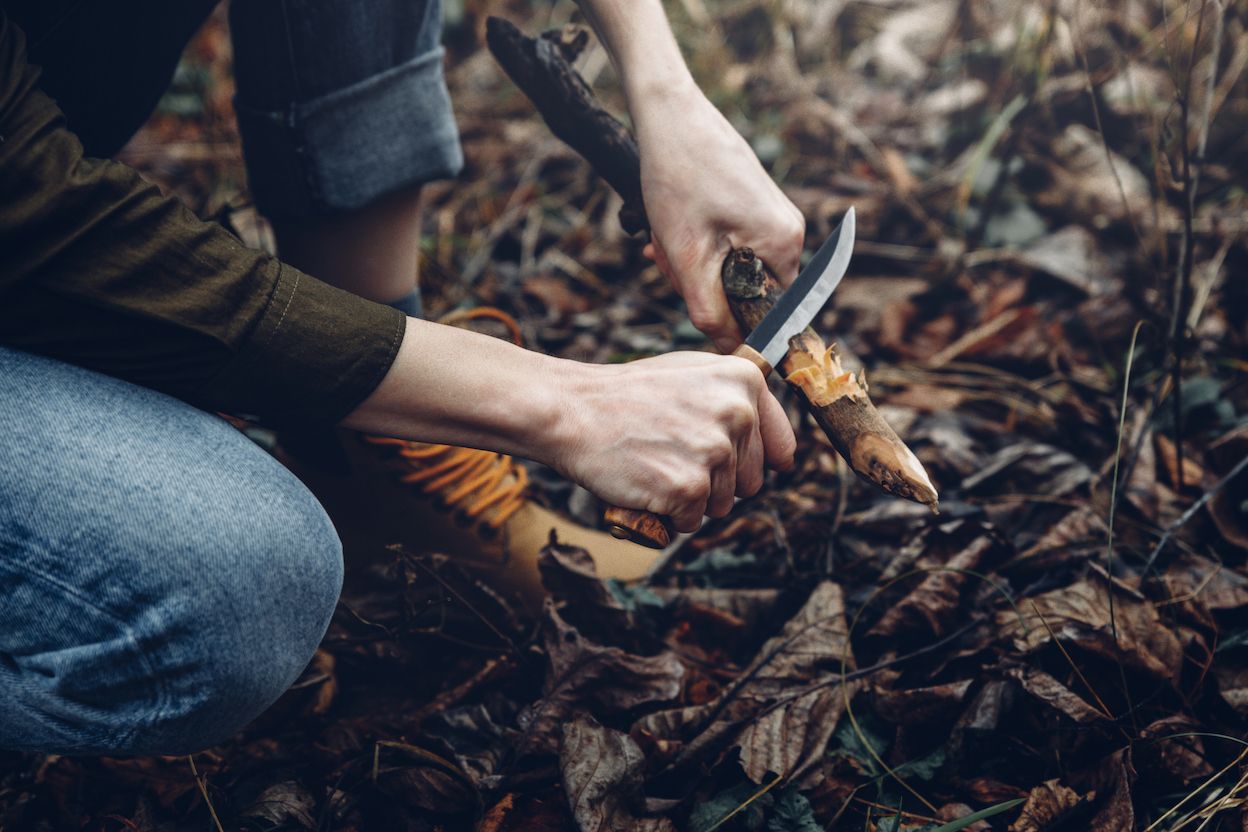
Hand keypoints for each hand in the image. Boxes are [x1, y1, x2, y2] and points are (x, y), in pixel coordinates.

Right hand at [547, 352, 795, 531]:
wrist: (573, 410)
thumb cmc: (627, 395)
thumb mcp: (691, 374)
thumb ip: (737, 401)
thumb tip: (784, 454)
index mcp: (745, 381)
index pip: (780, 447)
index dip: (750, 461)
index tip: (721, 458)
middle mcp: (738, 414)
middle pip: (751, 482)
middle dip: (715, 481)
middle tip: (671, 455)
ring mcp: (714, 452)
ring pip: (721, 505)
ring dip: (690, 499)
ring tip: (655, 464)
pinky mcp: (688, 487)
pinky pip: (690, 522)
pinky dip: (665, 514)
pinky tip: (643, 483)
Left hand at [633, 86, 804, 352]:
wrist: (667, 112)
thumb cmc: (676, 179)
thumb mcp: (687, 257)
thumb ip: (710, 312)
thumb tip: (731, 354)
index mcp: (784, 245)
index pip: (772, 315)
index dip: (734, 325)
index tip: (697, 311)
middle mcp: (790, 230)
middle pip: (750, 292)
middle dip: (703, 288)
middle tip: (665, 263)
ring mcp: (773, 214)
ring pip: (734, 268)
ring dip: (694, 266)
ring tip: (661, 242)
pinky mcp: (753, 202)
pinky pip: (730, 243)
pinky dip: (697, 245)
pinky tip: (667, 229)